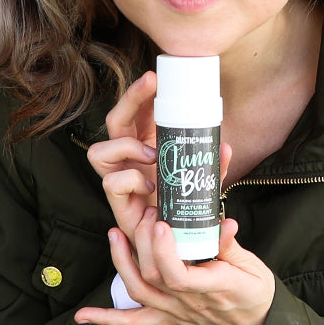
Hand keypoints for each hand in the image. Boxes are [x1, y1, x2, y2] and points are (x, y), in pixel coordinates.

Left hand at [74, 216, 274, 324]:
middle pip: (153, 276)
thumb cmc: (255, 295)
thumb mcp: (253, 268)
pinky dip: (106, 319)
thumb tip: (226, 223)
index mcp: (212, 286)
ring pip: (138, 292)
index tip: (160, 222)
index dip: (164, 249)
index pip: (178, 273)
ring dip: (120, 264)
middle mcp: (187, 301)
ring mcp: (174, 311)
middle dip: (142, 242)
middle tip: (144, 214)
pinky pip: (133, 322)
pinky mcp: (166, 318)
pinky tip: (83, 316)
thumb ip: (232, 247)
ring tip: (113, 235)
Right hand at [87, 71, 230, 243]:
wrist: (185, 248)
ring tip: (153, 158)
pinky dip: (131, 180)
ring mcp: (120, 180)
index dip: (139, 93)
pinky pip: (111, 183)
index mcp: (145, 147)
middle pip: (113, 122)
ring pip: (98, 151)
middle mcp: (128, 161)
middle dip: (130, 99)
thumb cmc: (190, 210)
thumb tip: (225, 146)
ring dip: (126, 148)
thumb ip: (213, 168)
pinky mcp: (118, 204)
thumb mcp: (205, 183)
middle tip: (151, 86)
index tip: (156, 76)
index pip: (133, 113)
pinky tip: (150, 186)